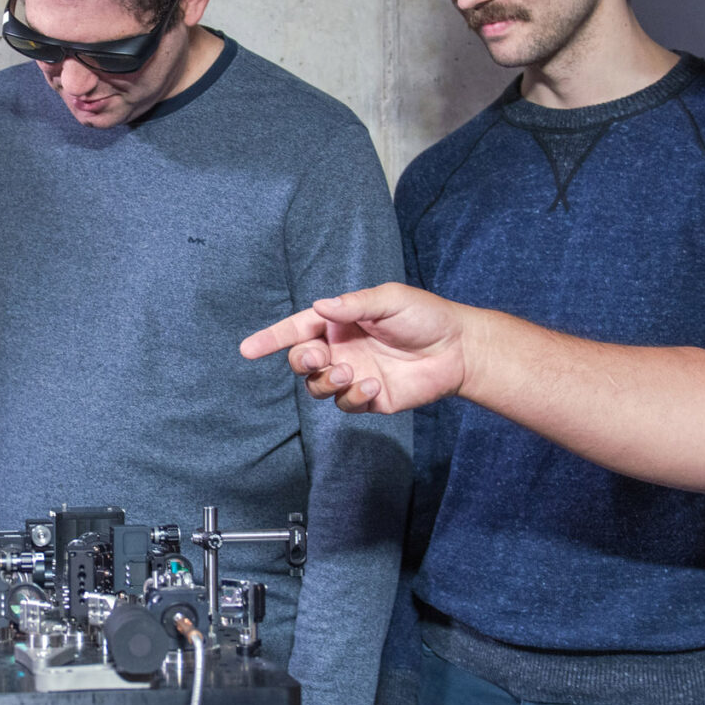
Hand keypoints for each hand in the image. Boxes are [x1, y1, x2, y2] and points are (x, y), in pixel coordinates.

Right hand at [239, 284, 470, 415]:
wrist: (458, 349)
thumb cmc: (425, 316)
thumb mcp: (389, 299)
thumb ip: (354, 305)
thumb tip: (320, 306)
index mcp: (339, 322)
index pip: (296, 330)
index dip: (270, 339)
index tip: (247, 349)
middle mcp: (341, 349)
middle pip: (300, 362)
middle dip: (301, 362)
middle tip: (319, 358)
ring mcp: (353, 374)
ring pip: (317, 387)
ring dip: (326, 382)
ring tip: (351, 372)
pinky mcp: (369, 398)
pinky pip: (346, 404)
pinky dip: (354, 396)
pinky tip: (375, 385)